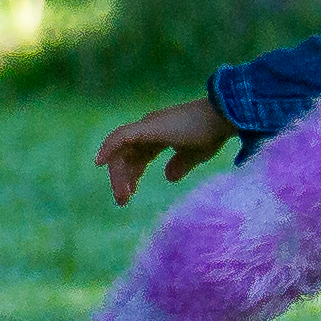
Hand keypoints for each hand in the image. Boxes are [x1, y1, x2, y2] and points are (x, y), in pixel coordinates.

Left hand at [96, 96, 234, 205]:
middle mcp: (148, 129)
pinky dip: (108, 149)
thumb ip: (180, 165)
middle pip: (126, 154)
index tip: (129, 195)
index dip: (131, 174)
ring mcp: (146, 126)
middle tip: (122, 201)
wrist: (221, 119)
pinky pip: (120, 137)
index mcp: (158, 134)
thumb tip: (169, 177)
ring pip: (121, 150)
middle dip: (122, 178)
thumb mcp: (194, 155)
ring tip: (121, 195)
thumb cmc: (212, 134)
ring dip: (118, 173)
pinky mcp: (147, 128)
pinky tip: (100, 163)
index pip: (137, 155)